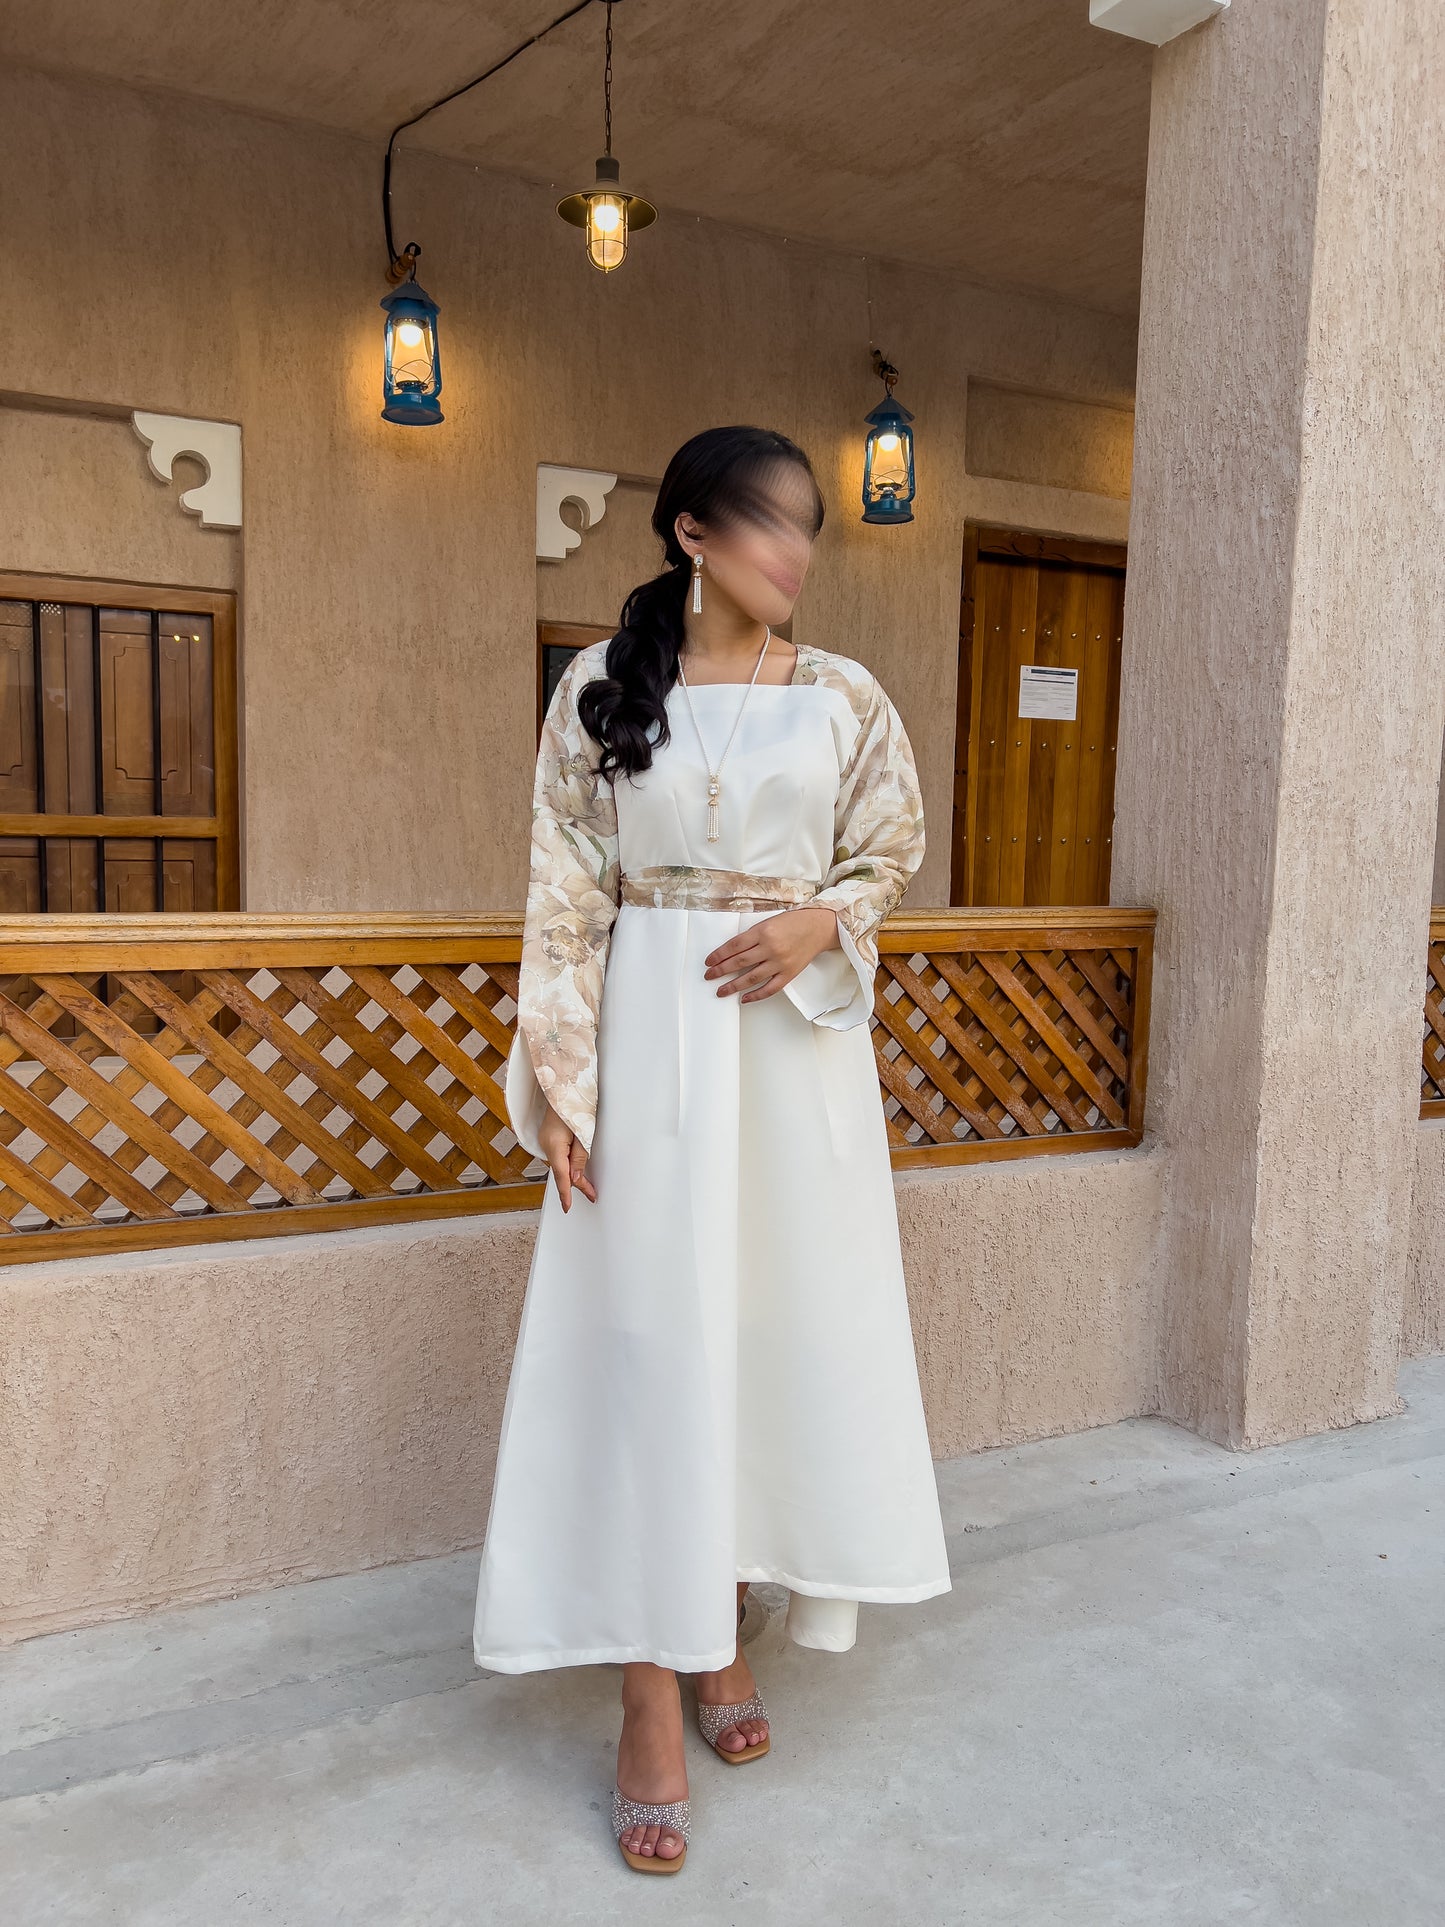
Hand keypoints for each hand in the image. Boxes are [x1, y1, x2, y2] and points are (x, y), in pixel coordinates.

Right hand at [538, 1102, 597, 1210]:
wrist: (563, 1084)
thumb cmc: (574, 1105)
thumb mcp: (583, 1133)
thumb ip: (580, 1157)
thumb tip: (577, 1178)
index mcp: (554, 1146)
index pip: (561, 1176)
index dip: (565, 1194)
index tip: (568, 1207)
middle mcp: (547, 1146)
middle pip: (561, 1172)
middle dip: (576, 1184)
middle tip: (592, 1193)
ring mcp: (546, 1141)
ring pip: (560, 1164)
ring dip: (573, 1174)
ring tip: (589, 1184)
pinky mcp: (550, 1137)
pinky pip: (559, 1156)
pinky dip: (568, 1164)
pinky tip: (576, 1168)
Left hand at [703, 905, 840, 1002]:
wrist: (818, 927)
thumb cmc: (793, 922)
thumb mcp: (768, 922)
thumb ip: (751, 936)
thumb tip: (731, 952)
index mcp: (763, 932)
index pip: (734, 946)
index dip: (718, 955)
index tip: (709, 961)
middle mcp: (771, 948)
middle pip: (739, 962)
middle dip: (721, 970)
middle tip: (709, 976)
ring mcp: (780, 963)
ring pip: (751, 978)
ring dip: (733, 986)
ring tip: (721, 991)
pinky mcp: (789, 973)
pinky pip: (770, 988)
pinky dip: (756, 995)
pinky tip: (745, 998)